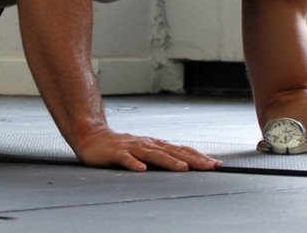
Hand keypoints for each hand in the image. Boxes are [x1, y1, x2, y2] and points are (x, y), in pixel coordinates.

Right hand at [72, 128, 221, 171]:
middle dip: (192, 159)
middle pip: (173, 151)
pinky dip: (134, 164)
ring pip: (153, 154)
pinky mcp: (116, 153)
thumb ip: (161, 157)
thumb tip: (184, 164)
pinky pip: (126, 159)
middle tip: (209, 166)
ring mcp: (131, 147)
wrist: (91, 136)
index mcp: (154, 144)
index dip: (198, 156)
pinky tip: (142, 170)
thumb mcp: (144, 151)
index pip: (181, 149)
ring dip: (168, 161)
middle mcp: (146, 143)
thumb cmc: (120, 146)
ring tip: (183, 168)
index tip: (215, 164)